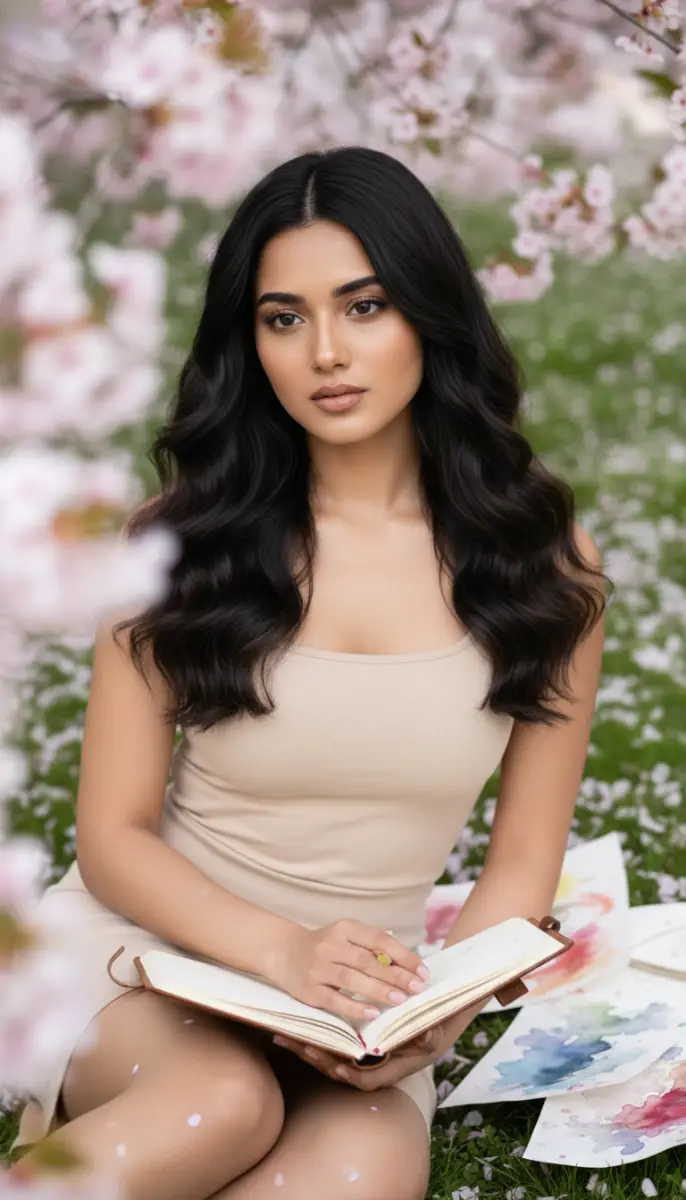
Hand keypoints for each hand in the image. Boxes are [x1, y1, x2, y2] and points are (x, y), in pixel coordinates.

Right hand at [268, 919, 429, 1022]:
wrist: (284, 952)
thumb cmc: (326, 946)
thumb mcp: (347, 937)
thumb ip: (372, 947)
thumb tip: (408, 966)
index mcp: (345, 928)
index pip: (379, 940)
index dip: (403, 956)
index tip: (423, 972)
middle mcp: (331, 945)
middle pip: (368, 960)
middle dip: (396, 975)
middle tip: (418, 988)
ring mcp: (319, 968)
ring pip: (352, 979)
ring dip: (379, 990)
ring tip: (401, 999)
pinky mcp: (309, 990)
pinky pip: (334, 999)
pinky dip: (354, 1006)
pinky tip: (372, 1013)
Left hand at [270, 1022, 452, 1091]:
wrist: (429, 1024)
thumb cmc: (431, 1030)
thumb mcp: (435, 1032)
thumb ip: (428, 1036)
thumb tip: (427, 1035)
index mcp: (389, 1069)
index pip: (366, 1079)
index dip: (351, 1074)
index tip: (338, 1066)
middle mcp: (370, 1067)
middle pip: (338, 1069)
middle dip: (318, 1058)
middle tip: (300, 1044)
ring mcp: (357, 1057)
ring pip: (328, 1058)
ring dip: (305, 1048)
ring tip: (284, 1036)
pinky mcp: (349, 1045)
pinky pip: (327, 1045)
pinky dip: (310, 1037)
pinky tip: (292, 1028)